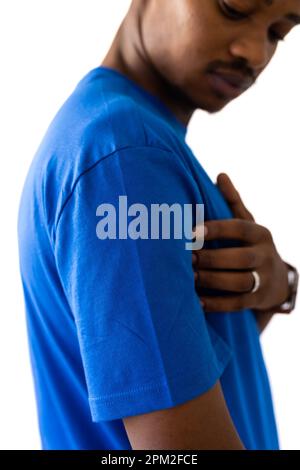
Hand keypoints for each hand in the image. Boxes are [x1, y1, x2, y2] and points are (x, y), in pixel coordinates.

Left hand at [192, 173, 288, 312]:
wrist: (278, 281)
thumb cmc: (252, 246)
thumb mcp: (248, 223)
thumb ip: (233, 202)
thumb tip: (220, 174)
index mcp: (260, 233)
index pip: (239, 228)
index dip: (216, 229)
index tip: (192, 232)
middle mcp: (266, 255)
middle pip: (240, 258)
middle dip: (212, 258)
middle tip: (187, 258)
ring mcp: (264, 280)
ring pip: (239, 282)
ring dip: (212, 280)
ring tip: (189, 278)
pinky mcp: (257, 300)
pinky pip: (236, 304)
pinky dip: (215, 303)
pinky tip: (196, 301)